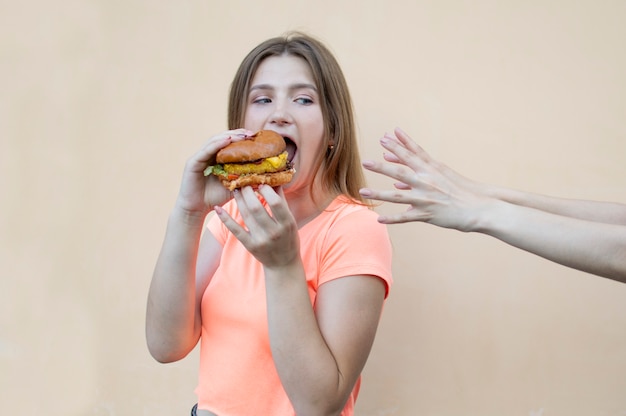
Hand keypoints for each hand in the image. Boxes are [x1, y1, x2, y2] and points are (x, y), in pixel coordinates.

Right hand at [175, 129, 251, 216]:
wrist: (197, 209)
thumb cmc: (215, 198)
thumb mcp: (234, 187)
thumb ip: (246, 180)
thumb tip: (266, 177)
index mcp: (218, 158)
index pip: (231, 143)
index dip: (242, 138)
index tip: (257, 137)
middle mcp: (208, 155)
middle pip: (223, 138)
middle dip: (237, 134)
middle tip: (251, 133)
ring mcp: (200, 157)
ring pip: (215, 141)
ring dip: (229, 136)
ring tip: (242, 135)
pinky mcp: (193, 162)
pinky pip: (206, 150)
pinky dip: (217, 144)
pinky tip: (227, 140)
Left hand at [214, 185, 300, 268]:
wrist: (283, 264)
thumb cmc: (288, 238)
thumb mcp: (290, 220)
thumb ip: (282, 201)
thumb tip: (274, 179)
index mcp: (287, 223)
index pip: (275, 202)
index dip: (266, 190)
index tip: (260, 182)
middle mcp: (274, 232)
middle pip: (257, 207)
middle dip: (248, 192)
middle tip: (243, 182)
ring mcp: (261, 240)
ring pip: (246, 215)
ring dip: (238, 200)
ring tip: (235, 189)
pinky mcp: (250, 246)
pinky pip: (235, 230)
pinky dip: (225, 219)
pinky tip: (218, 208)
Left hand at [360, 128, 485, 230]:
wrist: (480, 205)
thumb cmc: (461, 190)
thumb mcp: (442, 176)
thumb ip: (419, 176)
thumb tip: (397, 181)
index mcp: (432, 169)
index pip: (412, 154)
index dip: (398, 145)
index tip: (385, 136)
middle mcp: (427, 182)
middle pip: (401, 172)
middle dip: (382, 166)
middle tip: (365, 161)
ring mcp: (426, 198)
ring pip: (398, 196)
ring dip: (379, 194)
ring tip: (362, 192)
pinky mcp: (428, 214)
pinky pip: (406, 217)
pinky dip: (393, 219)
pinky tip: (379, 220)